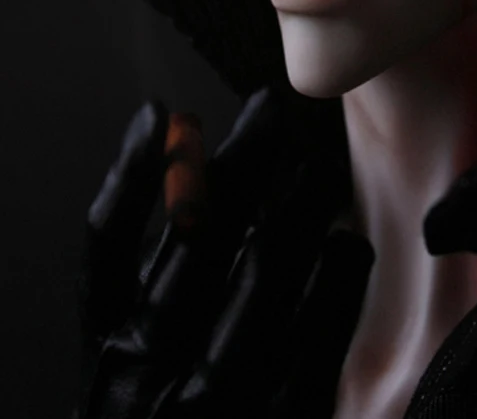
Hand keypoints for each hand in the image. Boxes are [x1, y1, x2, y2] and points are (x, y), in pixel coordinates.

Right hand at [77, 89, 373, 417]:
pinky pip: (316, 334)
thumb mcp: (132, 364)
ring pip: (261, 271)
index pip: (107, 244)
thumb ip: (158, 291)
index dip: (131, 173)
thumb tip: (195, 186)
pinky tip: (348, 245)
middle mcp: (152, 366)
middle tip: (270, 109)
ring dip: (297, 205)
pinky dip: (335, 281)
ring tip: (316, 163)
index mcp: (109, 346)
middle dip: (239, 161)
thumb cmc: (164, 416)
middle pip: (196, 236)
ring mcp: (217, 397)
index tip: (161, 115)